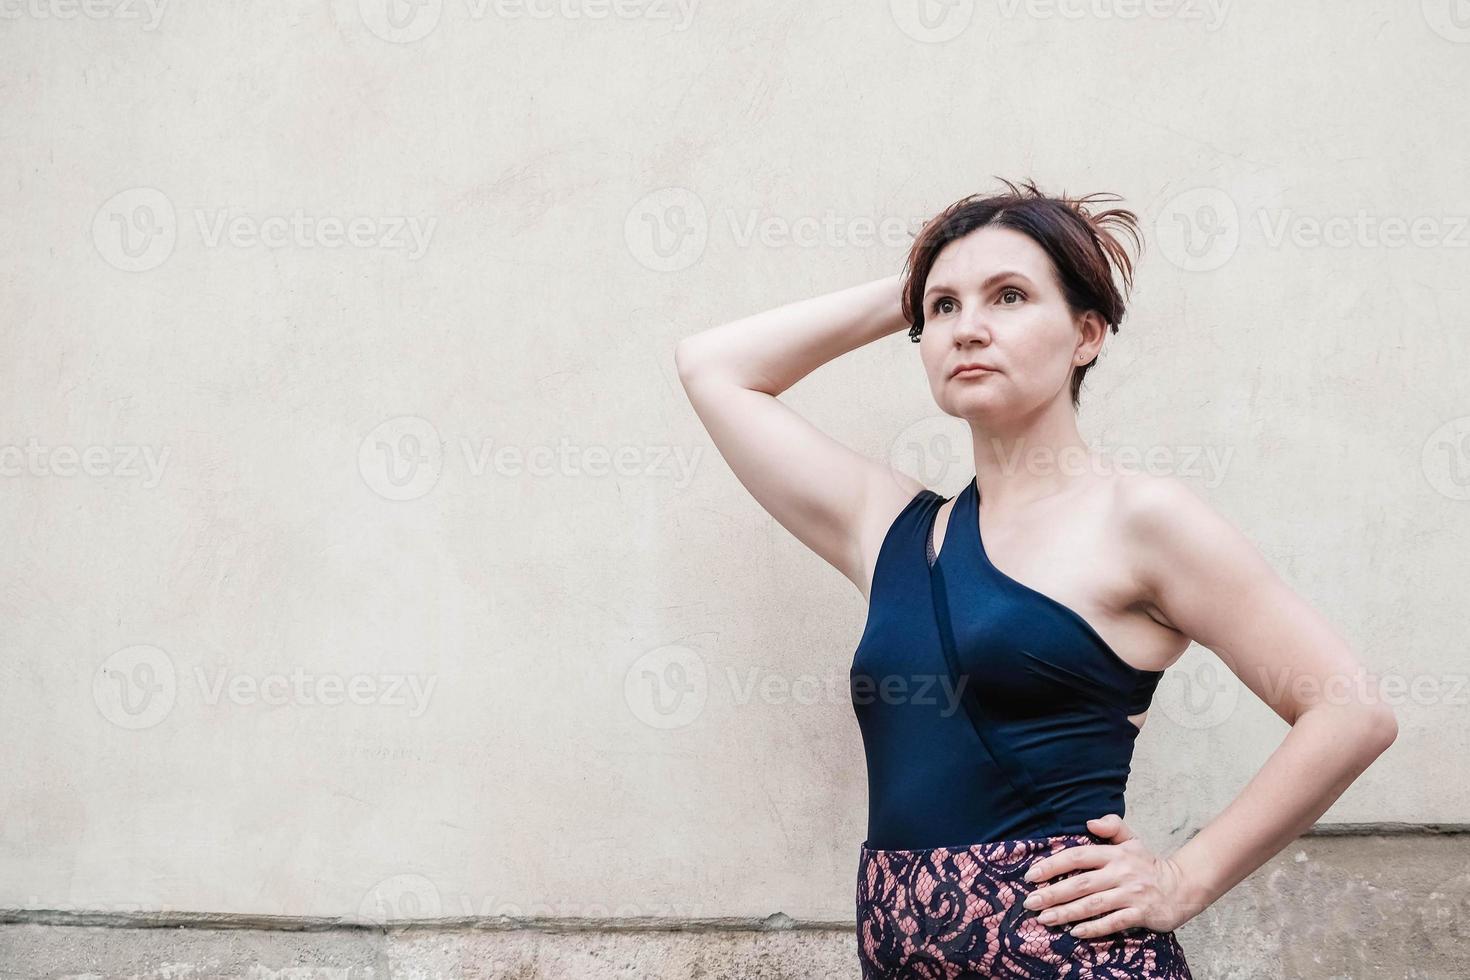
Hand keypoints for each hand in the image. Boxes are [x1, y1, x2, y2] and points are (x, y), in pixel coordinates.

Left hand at [1020, 814, 1194, 938]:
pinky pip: (1113, 922)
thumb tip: (1089, 822)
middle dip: (1052, 893)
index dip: (1052, 865)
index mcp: (1115, 854)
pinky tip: (1074, 932)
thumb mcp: (1132, 840)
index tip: (1031, 875)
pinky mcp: (1141, 914)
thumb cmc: (1148, 865)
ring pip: (1092, 905)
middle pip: (1080, 883)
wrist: (1182, 886)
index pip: (1077, 856)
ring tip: (1044, 918)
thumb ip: (1112, 827)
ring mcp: (1131, 894)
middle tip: (1030, 902)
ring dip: (1066, 913)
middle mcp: (1121, 873)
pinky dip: (1093, 928)